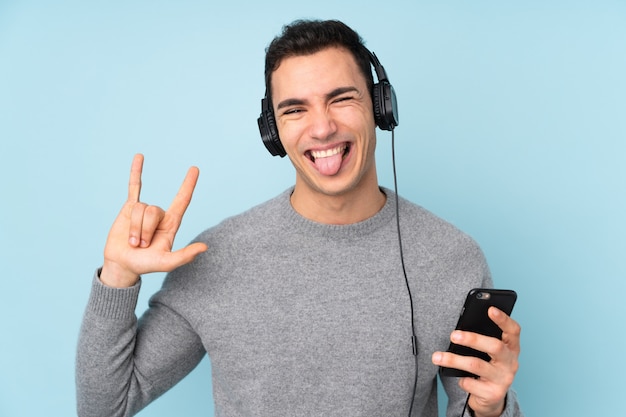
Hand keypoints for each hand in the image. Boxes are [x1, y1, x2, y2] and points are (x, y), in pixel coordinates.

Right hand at [100, 154, 207, 287]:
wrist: (122, 264)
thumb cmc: (146, 264)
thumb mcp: (167, 263)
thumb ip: (184, 256)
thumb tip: (204, 247)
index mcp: (172, 223)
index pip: (182, 200)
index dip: (188, 184)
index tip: (195, 169)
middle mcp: (160, 214)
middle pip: (153, 211)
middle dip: (144, 230)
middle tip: (142, 246)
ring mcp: (145, 210)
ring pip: (139, 209)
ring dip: (134, 229)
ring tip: (134, 242)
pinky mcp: (130, 207)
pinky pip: (134, 186)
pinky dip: (136, 171)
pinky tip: (139, 157)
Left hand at [432, 307, 520, 416]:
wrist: (490, 398)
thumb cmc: (487, 366)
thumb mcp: (488, 353)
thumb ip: (482, 339)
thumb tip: (459, 329)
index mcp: (512, 347)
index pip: (513, 330)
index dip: (503, 319)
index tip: (490, 309)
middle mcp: (511, 362)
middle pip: (495, 346)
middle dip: (472, 339)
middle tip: (453, 335)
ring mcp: (504, 379)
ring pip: (476, 365)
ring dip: (454, 360)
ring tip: (437, 357)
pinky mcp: (493, 394)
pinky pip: (470, 383)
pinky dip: (460, 379)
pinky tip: (458, 378)